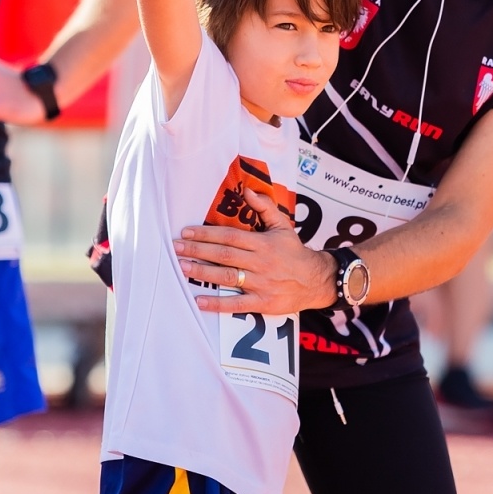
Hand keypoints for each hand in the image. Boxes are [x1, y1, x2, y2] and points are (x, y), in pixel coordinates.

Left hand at [174, 188, 337, 313]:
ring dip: (203, 272)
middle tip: (176, 248)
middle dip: (198, 251)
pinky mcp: (263, 302)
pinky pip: (237, 304)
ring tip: (182, 267)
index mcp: (263, 243)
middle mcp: (261, 262)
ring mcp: (261, 283)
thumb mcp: (282, 226)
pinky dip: (218, 303)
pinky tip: (199, 300)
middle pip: (225, 255)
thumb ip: (264, 207)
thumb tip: (246, 190)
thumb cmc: (294, 252)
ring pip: (227, 277)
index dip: (207, 234)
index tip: (187, 232)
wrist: (316, 280)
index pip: (230, 236)